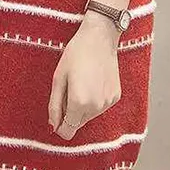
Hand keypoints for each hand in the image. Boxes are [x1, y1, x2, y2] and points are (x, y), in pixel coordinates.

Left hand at [48, 12, 121, 139]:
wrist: (99, 38)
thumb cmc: (75, 54)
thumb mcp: (58, 78)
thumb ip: (54, 105)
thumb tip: (54, 125)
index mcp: (79, 103)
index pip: (67, 131)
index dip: (60, 126)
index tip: (57, 114)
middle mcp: (96, 107)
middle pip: (78, 124)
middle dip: (71, 113)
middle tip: (69, 89)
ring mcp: (108, 103)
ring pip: (89, 116)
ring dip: (83, 106)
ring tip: (82, 82)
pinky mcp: (115, 96)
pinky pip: (100, 106)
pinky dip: (94, 99)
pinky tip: (93, 81)